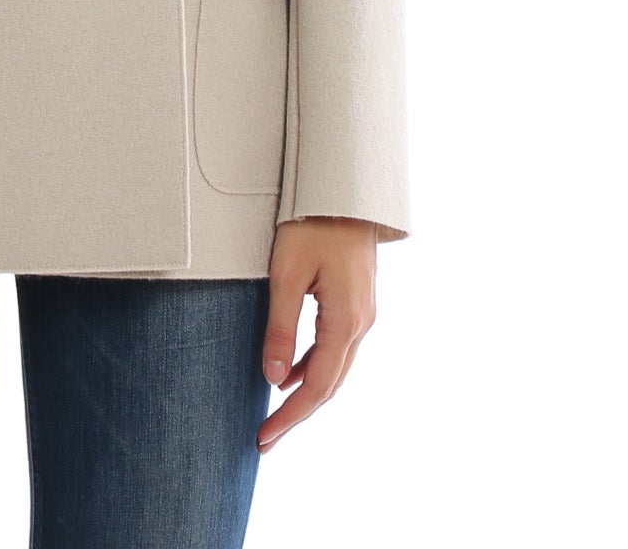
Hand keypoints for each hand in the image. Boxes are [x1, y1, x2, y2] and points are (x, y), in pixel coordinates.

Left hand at [257, 215, 377, 451]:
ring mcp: (363, 313)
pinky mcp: (356, 301)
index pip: (317, 386)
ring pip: (335, 368)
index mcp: (346, 321)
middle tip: (265, 438)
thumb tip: (273, 379)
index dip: (290, 416)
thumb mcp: (286, 275)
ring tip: (275, 414)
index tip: (264, 438)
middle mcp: (362, 323)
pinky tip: (291, 371)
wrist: (344, 189)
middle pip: (330, 385)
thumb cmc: (311, 224)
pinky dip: (314, 366)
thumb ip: (280, 328)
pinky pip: (336, 347)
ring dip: (306, 392)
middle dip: (296, 414)